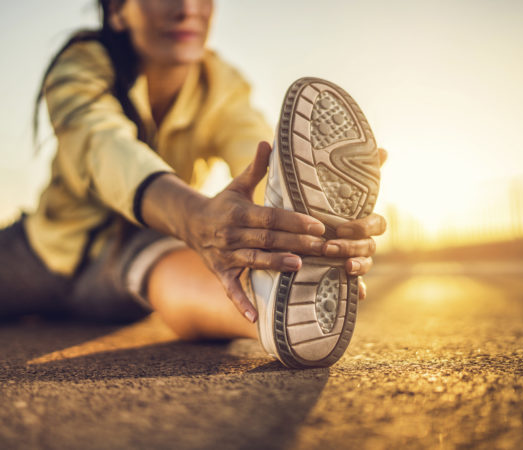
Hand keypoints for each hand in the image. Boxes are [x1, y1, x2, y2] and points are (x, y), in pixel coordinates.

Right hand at [181, 141, 326, 321]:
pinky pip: (231, 290)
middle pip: (268, 238)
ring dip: (276, 263)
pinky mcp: (221, 273)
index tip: (318, 224)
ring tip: (300, 265)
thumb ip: (256, 168)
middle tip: (325, 247)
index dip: (293, 220)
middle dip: (296, 242)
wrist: (191, 223)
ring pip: (255, 260)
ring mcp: (225, 255)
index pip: (270, 216)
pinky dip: (241, 303)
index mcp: (239, 212)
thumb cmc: (224, 203)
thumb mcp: (237, 185)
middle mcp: (232, 234)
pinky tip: (255, 318)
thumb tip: (269, 141)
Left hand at [322, 148, 388, 300]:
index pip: (376, 223)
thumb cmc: (313, 208)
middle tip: (330, 244)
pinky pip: (357, 288)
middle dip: (353, 245)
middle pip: (371, 245)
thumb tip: (384, 150)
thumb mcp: (322, 189)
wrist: (294, 232)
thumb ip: (348, 172)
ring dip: (355, 263)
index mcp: (358, 220)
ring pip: (365, 263)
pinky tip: (358, 294)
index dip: (364, 226)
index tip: (342, 226)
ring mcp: (354, 259)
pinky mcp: (342, 276)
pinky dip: (360, 291)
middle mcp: (360, 240)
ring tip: (337, 262)